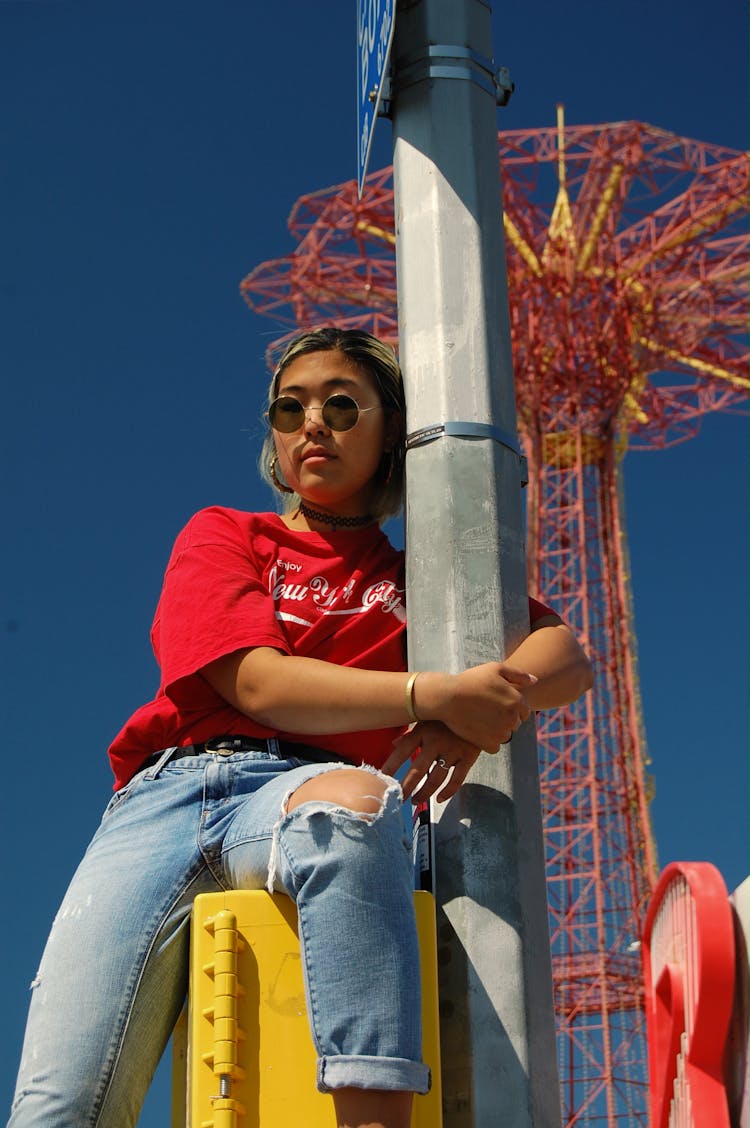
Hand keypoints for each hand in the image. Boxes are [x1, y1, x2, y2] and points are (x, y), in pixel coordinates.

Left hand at [382, 721, 481, 802]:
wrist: (478, 707)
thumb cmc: (447, 715)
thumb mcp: (427, 719)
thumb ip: (411, 734)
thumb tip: (394, 744)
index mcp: (423, 731)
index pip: (402, 751)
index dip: (390, 766)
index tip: (381, 779)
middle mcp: (436, 741)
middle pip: (417, 770)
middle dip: (405, 788)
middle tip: (396, 799)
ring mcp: (453, 750)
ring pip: (436, 779)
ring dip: (424, 793)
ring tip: (415, 802)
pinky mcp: (468, 757)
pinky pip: (457, 779)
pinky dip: (448, 792)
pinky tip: (439, 799)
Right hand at [417, 662, 536, 750]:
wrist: (447, 697)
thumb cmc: (470, 680)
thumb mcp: (495, 669)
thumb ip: (518, 674)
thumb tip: (535, 681)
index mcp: (517, 700)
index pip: (524, 711)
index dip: (511, 707)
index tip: (496, 704)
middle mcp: (513, 718)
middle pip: (515, 724)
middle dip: (505, 718)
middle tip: (485, 711)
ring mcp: (501, 733)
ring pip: (505, 735)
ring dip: (497, 730)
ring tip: (480, 719)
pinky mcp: (489, 744)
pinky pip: (495, 746)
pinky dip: (487, 741)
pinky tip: (476, 729)